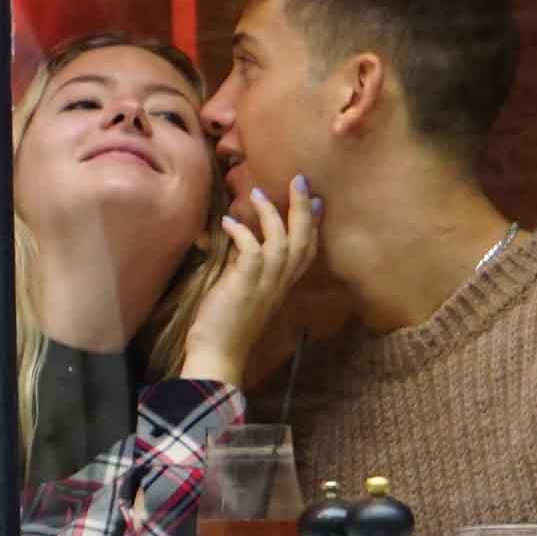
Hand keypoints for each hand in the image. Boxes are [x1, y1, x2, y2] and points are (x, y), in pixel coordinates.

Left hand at [180, 176, 319, 385]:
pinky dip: (242, 231)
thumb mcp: (246, 294)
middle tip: (300, 180)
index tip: (318, 201)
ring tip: (258, 193)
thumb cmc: (227, 327)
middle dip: (303, 208)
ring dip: (272, 214)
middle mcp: (280, 283)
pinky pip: (252, 248)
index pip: (307, 251)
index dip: (313, 224)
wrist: (218, 355)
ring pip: (282, 240)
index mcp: (282, 286)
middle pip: (303, 239)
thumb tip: (245, 245)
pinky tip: (228, 222)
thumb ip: (250, 270)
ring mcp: (266, 283)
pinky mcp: (247, 283)